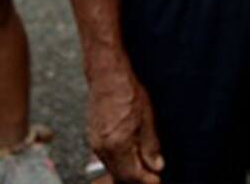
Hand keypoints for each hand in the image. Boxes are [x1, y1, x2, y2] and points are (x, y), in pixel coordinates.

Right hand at [88, 68, 163, 183]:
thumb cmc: (127, 91)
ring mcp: (95, 143)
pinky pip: (106, 156)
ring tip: (144, 165)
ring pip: (112, 167)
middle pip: (119, 175)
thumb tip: (156, 165)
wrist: (106, 76)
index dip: (146, 180)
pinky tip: (130, 153)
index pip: (131, 175)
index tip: (157, 179)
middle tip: (152, 175)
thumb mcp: (147, 119)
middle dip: (136, 178)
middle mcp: (102, 148)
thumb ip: (150, 145)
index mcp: (117, 145)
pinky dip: (119, 160)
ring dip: (127, 170)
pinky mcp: (92, 136)